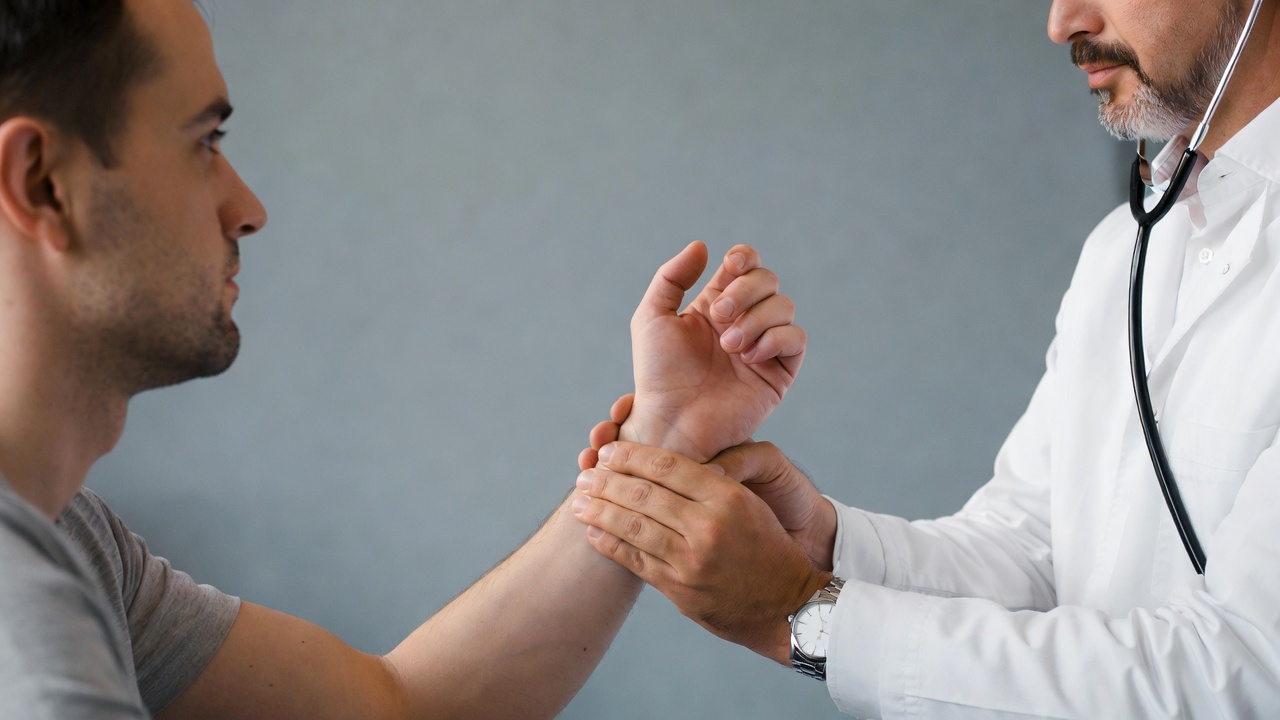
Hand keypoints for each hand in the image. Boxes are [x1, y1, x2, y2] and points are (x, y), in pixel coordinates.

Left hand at [571, 441, 830, 664]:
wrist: (790, 606)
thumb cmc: (769, 549)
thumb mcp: (752, 504)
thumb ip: (711, 485)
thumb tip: (660, 467)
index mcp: (728, 497)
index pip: (669, 466)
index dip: (632, 456)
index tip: (609, 452)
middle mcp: (708, 526)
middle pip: (645, 494)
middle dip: (607, 482)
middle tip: (585, 475)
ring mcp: (692, 561)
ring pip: (633, 527)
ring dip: (600, 512)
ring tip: (580, 501)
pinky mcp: (680, 590)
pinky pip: (636, 561)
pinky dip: (610, 545)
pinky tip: (593, 532)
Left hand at [622, 242, 804, 461]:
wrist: (672, 421)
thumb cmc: (657, 374)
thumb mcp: (651, 317)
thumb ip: (671, 277)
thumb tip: (703, 246)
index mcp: (716, 305)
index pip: (744, 265)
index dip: (745, 258)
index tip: (731, 266)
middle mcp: (743, 321)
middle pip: (768, 280)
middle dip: (746, 291)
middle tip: (720, 317)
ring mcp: (763, 346)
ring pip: (785, 306)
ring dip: (757, 319)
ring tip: (729, 346)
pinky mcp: (778, 372)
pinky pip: (796, 339)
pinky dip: (775, 339)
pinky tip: (749, 357)